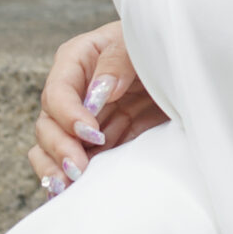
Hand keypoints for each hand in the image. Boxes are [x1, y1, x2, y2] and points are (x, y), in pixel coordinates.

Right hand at [30, 20, 166, 196]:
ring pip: (51, 146)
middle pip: (48, 123)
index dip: (69, 115)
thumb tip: (100, 91)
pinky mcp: (95, 139)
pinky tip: (67, 191)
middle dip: (60, 147)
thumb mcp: (139, 42)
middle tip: (78, 167)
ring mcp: (81, 118)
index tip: (90, 132)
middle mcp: (73, 91)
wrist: (184, 64)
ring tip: (67, 186)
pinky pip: (72, 158)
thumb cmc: (157, 43)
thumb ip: (117, 61)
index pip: (58, 91)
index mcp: (76, 60)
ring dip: (57, 167)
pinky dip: (66, 174)